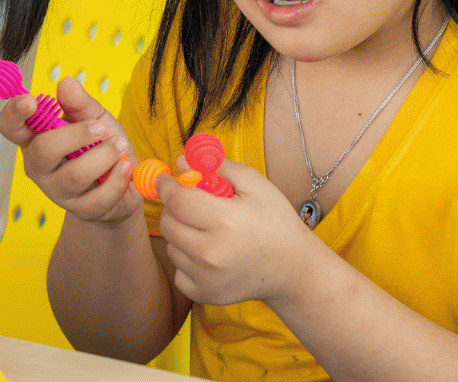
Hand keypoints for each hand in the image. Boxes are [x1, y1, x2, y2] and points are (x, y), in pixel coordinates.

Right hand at [0, 75, 142, 224]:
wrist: (123, 182)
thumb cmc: (100, 145)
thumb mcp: (94, 117)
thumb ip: (79, 102)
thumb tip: (66, 83)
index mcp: (34, 137)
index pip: (10, 126)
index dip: (14, 112)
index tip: (30, 100)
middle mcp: (39, 165)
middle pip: (42, 151)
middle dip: (75, 135)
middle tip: (100, 127)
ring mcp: (57, 190)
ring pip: (74, 175)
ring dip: (103, 156)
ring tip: (119, 146)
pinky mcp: (80, 209)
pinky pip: (97, 197)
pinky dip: (117, 179)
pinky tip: (124, 168)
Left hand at [155, 157, 319, 306]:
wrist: (293, 269)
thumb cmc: (275, 221)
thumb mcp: (255, 184)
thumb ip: (218, 168)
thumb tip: (180, 161)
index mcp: (225, 221)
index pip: (177, 201)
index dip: (166, 186)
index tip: (164, 180)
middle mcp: (212, 253)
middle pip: (168, 224)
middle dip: (173, 209)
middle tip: (191, 204)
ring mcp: (206, 277)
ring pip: (171, 246)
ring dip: (182, 234)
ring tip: (209, 232)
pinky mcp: (204, 294)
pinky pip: (178, 269)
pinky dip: (188, 259)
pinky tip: (210, 254)